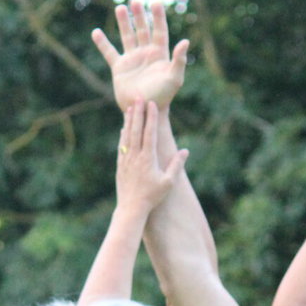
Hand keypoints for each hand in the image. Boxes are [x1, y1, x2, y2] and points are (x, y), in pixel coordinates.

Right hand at [92, 1, 189, 109]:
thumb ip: (179, 60)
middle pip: (143, 30)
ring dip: (124, 22)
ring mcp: (132, 60)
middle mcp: (146, 54)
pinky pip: (109, 53)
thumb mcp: (174, 78)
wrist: (144, 109)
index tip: (155, 2)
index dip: (158, 17)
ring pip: (127, 36)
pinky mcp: (120, 68)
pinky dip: (102, 43)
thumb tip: (185, 42)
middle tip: (135, 1)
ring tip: (120, 8)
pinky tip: (96, 32)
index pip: (159, 30)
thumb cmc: (163, 96)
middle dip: (140, 16)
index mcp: (160, 54)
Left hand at [115, 100, 187, 214]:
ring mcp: (126, 159)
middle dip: (138, 112)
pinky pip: (122, 145)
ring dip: (129, 120)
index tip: (151, 104)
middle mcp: (136, 156)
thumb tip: (185, 151)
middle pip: (136, 130)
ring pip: (127, 135)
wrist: (131, 208)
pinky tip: (124, 128)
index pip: (149, 133)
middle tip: (138, 97)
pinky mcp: (121, 165)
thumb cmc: (152, 197)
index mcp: (148, 158)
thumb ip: (176, 165)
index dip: (150, 117)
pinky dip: (123, 135)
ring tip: (130, 107)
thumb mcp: (168, 182)